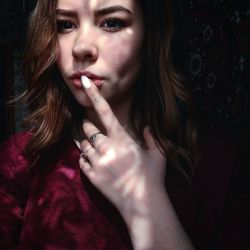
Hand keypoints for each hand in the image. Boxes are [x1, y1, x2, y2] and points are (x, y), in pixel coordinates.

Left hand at [79, 77, 193, 249]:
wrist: (143, 204)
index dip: (94, 95)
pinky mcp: (91, 176)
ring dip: (87, 143)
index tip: (84, 81)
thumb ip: (151, 137)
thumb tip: (148, 126)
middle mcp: (106, 147)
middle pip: (88, 128)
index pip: (104, 111)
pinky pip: (81, 161)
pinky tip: (94, 161)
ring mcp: (96, 162)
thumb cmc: (153, 177)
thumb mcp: (158, 154)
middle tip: (93, 128)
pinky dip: (85, 158)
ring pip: (83, 145)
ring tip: (96, 147)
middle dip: (89, 126)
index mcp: (122, 139)